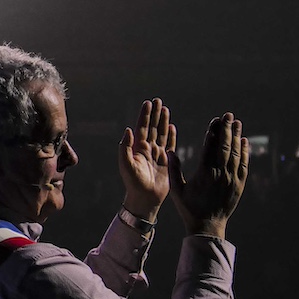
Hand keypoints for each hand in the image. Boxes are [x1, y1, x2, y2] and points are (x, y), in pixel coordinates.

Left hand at [116, 98, 172, 219]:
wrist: (145, 199)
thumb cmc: (133, 183)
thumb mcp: (126, 165)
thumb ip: (125, 147)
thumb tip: (128, 129)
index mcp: (137, 148)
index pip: (142, 127)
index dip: (145, 115)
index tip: (148, 103)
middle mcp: (147, 149)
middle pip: (152, 127)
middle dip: (155, 114)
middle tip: (158, 100)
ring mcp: (157, 155)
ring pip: (161, 134)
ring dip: (163, 122)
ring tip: (165, 109)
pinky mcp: (167, 161)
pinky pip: (170, 145)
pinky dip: (171, 136)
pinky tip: (172, 127)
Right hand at [168, 113, 247, 238]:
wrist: (208, 226)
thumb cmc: (190, 208)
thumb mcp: (177, 190)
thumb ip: (173, 170)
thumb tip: (170, 151)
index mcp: (204, 173)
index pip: (209, 147)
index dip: (212, 132)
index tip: (214, 121)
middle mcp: (220, 174)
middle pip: (225, 146)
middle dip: (226, 129)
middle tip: (228, 115)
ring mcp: (232, 179)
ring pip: (235, 153)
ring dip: (236, 136)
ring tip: (237, 123)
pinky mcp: (239, 185)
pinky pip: (244, 164)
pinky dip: (244, 152)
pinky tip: (244, 141)